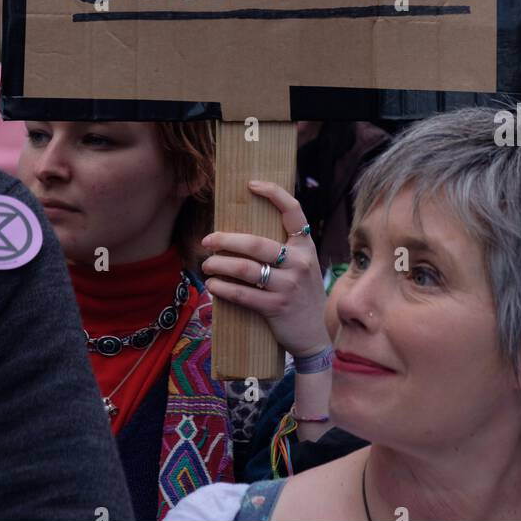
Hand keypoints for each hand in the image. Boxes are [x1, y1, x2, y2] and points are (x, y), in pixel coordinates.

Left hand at [201, 181, 329, 358]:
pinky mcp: (276, 307)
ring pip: (245, 269)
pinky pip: (243, 294)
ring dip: (219, 264)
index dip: (273, 193)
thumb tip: (244, 233)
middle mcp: (299, 263)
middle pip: (256, 243)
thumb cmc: (301, 295)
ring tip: (206, 264)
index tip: (251, 184)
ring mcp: (288, 286)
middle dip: (226, 240)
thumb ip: (284, 250)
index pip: (293, 211)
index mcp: (304, 247)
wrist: (314, 336)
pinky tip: (212, 285)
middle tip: (207, 240)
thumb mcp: (302, 267)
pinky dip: (223, 288)